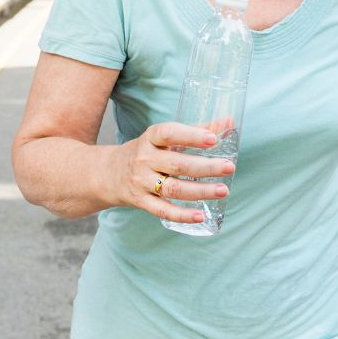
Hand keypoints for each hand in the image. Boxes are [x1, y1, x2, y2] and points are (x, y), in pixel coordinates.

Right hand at [108, 121, 233, 223]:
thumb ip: (197, 130)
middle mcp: (144, 160)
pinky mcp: (141, 201)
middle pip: (176, 164)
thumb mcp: (164, 138)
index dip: (191, 135)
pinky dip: (182, 215)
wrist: (107, 173)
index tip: (213, 139)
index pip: (168, 133)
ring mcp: (142, 182)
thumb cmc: (146, 152)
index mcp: (150, 139)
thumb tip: (230, 122)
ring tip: (223, 190)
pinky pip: (163, 211)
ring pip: (173, 189)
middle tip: (229, 167)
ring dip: (200, 191)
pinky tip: (201, 215)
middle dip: (205, 167)